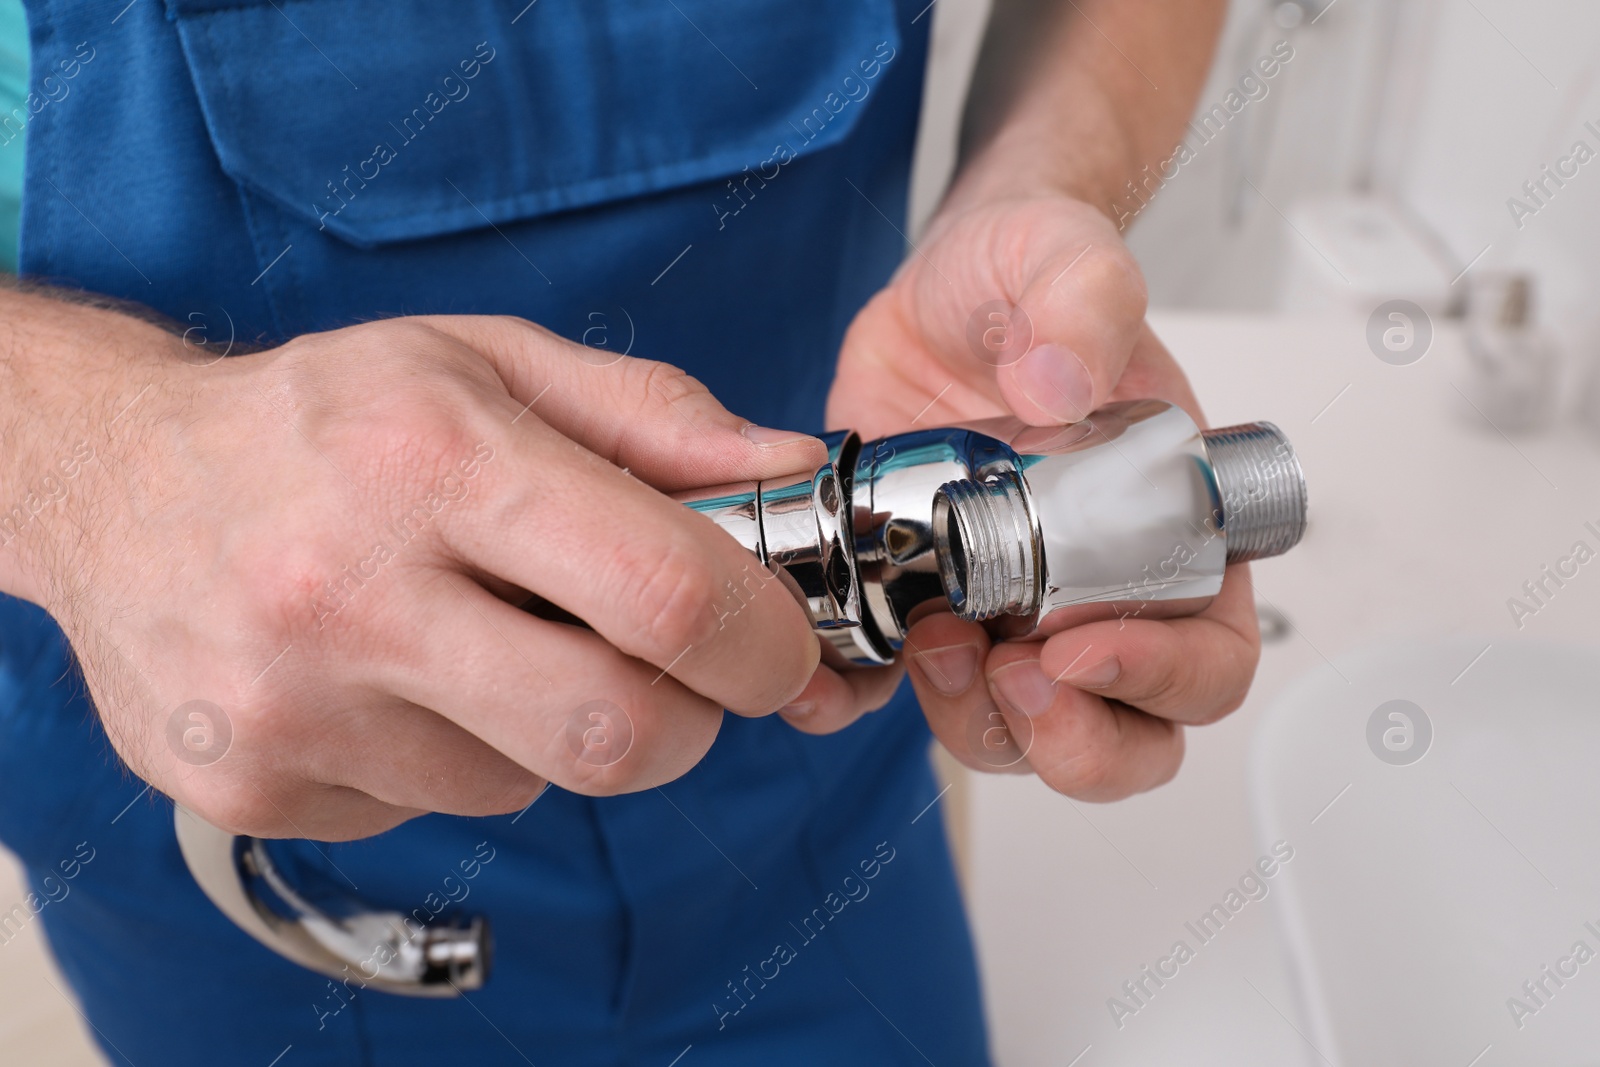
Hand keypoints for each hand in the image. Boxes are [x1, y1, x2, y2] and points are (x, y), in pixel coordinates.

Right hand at [17, 313, 829, 839]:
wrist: (108, 482)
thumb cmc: (328, 416)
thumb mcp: (493, 364)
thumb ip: (660, 421)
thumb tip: (800, 477)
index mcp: (433, 461)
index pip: (660, 594)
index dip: (765, 640)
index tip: (782, 646)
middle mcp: (351, 593)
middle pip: (614, 736)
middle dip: (690, 721)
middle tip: (674, 672)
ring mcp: (293, 709)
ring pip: (527, 783)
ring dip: (553, 726)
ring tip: (483, 636)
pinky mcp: (257, 788)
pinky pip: (436, 808)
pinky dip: (461, 754)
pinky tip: (400, 678)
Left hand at [826, 192, 1260, 798]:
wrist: (938, 298)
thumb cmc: (1029, 280)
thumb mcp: (1064, 256)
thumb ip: (1085, 297)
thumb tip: (1064, 379)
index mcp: (1173, 532)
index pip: (1208, 656)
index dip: (1162, 676)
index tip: (1080, 647)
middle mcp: (1097, 594)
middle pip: (1129, 736)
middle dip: (1077, 740)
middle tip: (1013, 676)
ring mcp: (1006, 614)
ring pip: (1017, 736)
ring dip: (977, 721)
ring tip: (929, 641)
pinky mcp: (919, 613)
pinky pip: (900, 699)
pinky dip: (867, 705)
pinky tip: (837, 669)